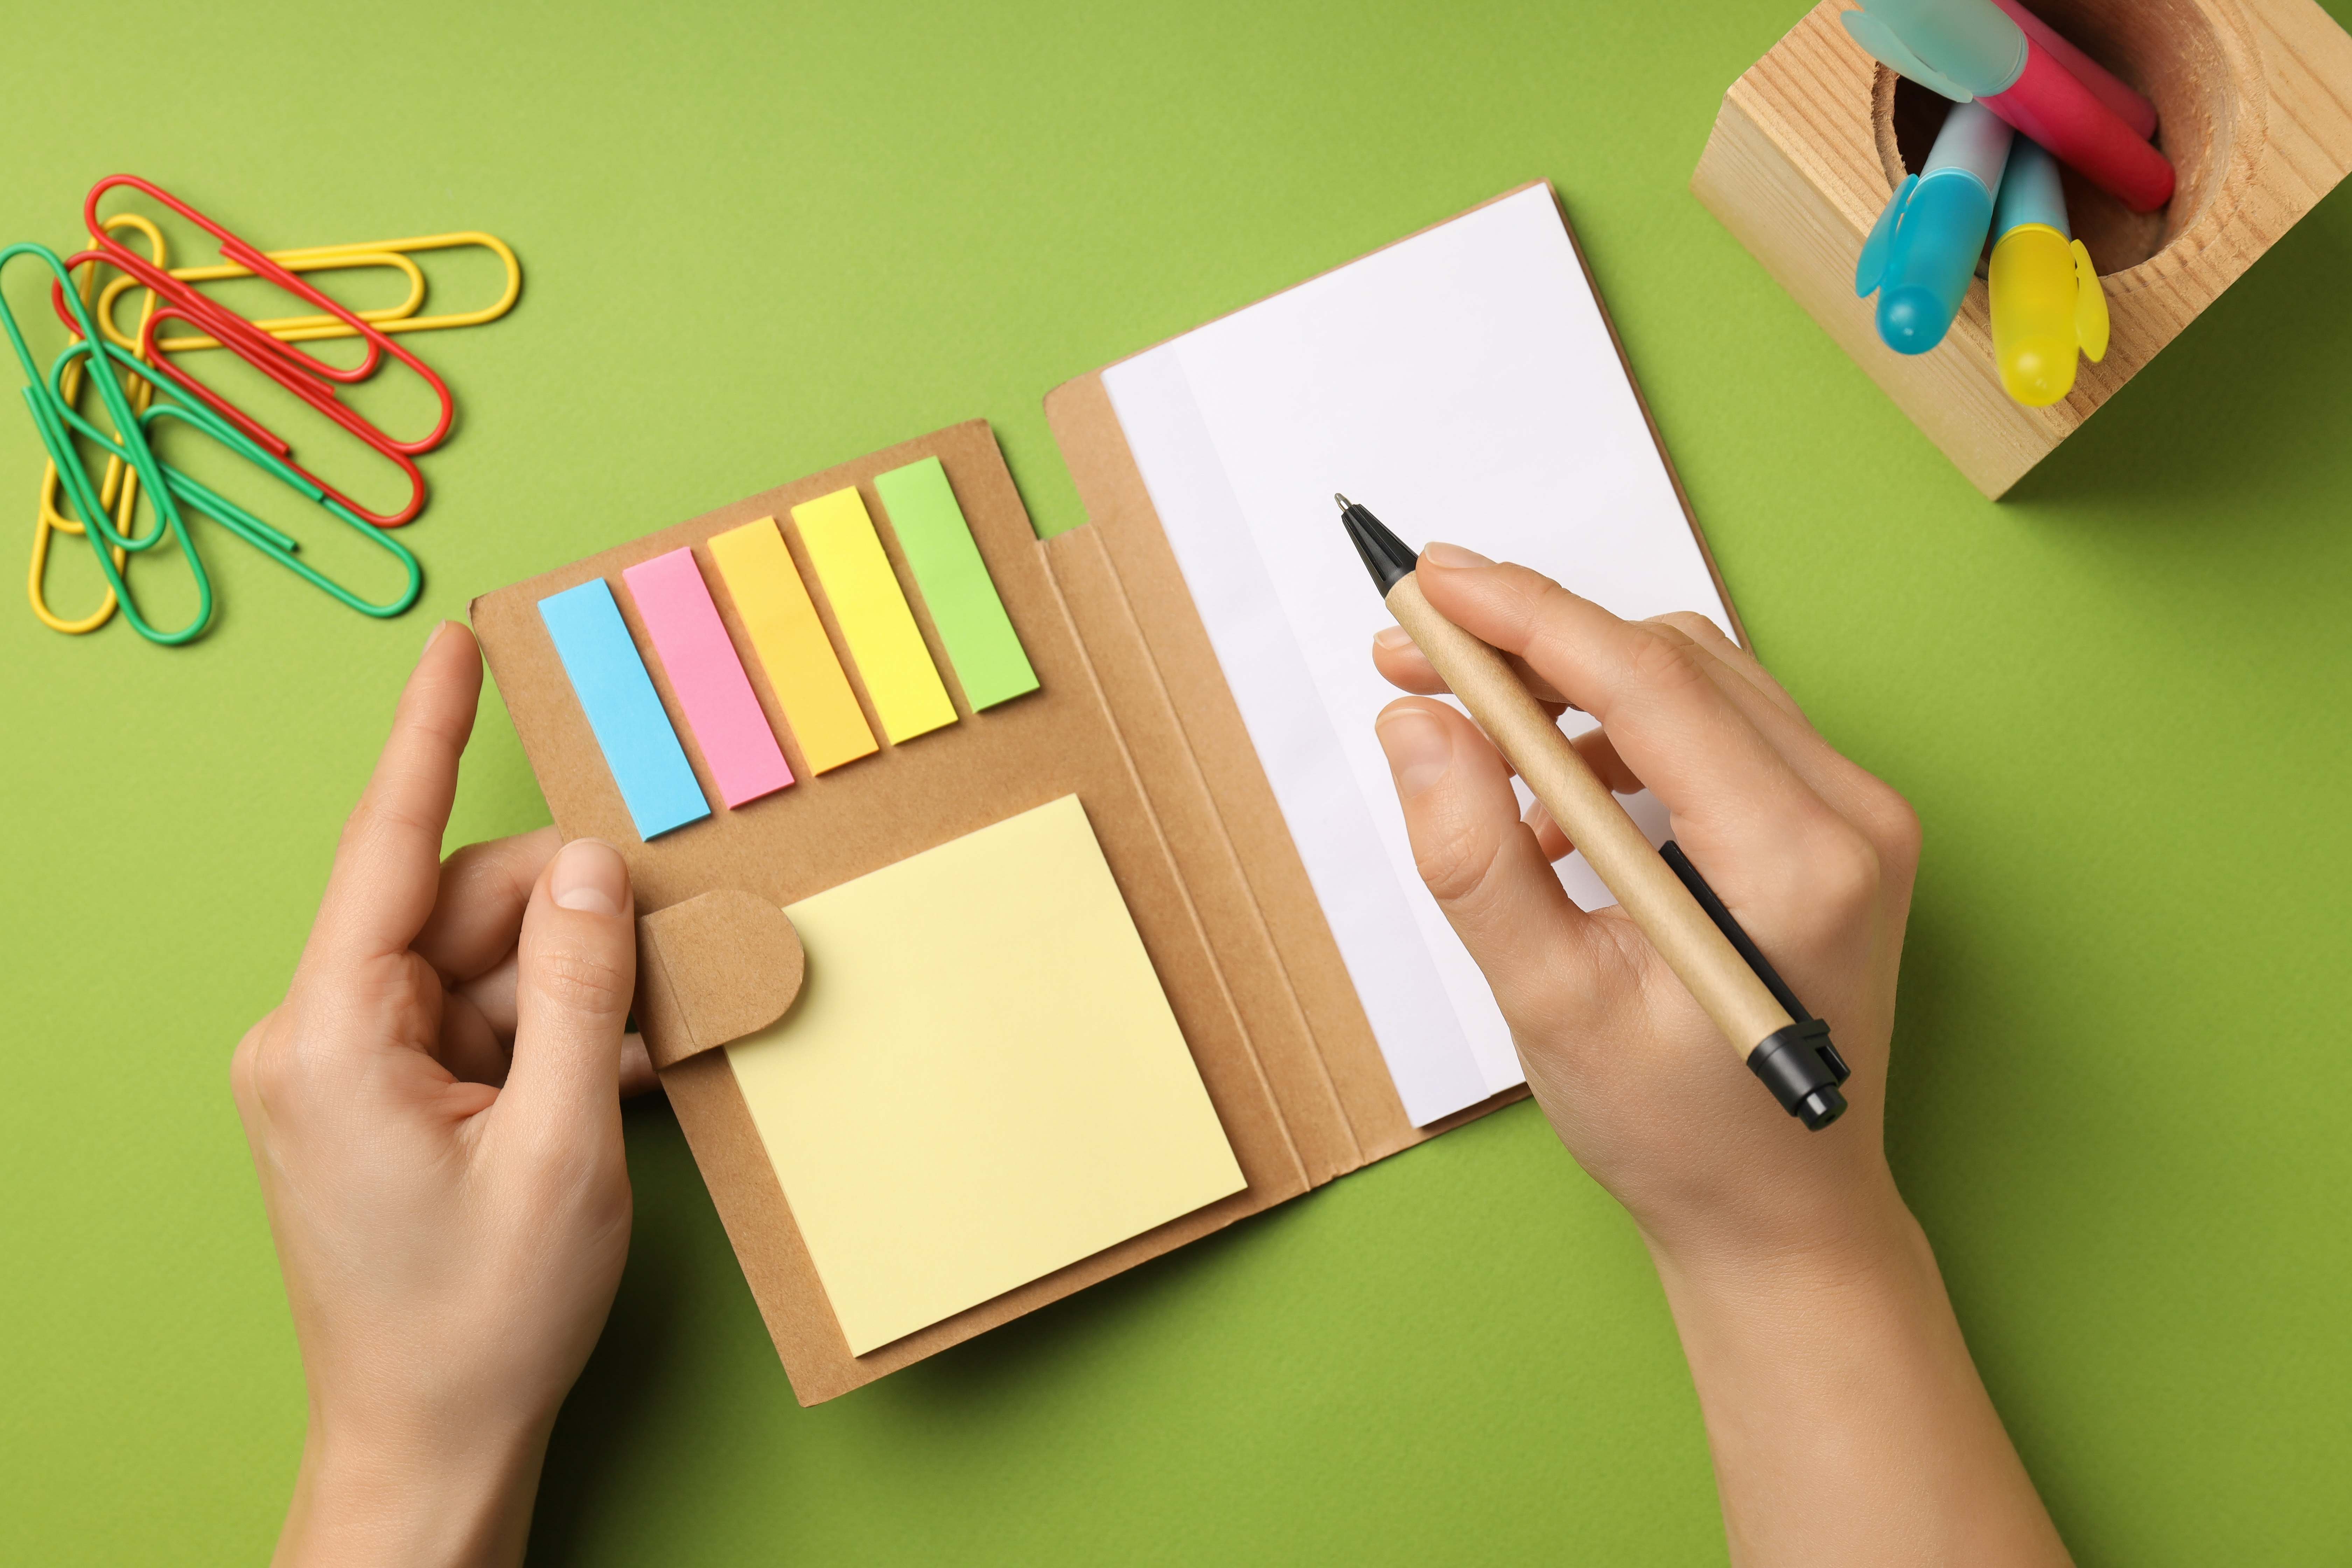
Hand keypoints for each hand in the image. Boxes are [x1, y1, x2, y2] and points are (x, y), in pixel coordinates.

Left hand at [233, 622, 649, 1566]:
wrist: (429, 1441)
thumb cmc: (481, 1317)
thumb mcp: (563, 1148)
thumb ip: (584, 994)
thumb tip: (597, 871)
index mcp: (329, 1041)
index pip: (384, 848)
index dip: (426, 736)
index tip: (454, 645)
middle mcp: (318, 1038)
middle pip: (462, 914)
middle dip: (573, 921)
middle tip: (679, 939)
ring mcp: (348, 1070)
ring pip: (484, 967)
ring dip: (578, 991)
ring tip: (658, 1034)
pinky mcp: (382, 1099)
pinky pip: (480, 1023)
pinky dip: (554, 1037)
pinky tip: (621, 1073)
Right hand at [1371, 546, 2067, 1565]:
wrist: (1781, 1212)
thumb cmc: (1677, 1134)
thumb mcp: (1550, 1006)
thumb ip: (1476, 860)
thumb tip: (1418, 723)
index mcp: (1797, 862)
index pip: (1647, 683)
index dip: (1526, 618)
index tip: (1428, 583)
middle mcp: (1851, 817)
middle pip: (1671, 663)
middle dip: (1532, 640)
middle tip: (1413, 646)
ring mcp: (1854, 817)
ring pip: (1693, 680)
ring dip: (1572, 677)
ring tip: (1462, 710)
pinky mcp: (1831, 827)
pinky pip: (1716, 727)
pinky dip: (1620, 727)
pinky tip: (1544, 784)